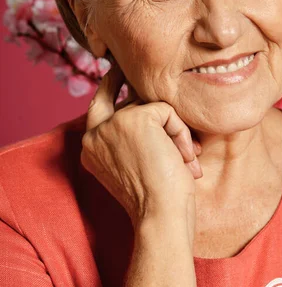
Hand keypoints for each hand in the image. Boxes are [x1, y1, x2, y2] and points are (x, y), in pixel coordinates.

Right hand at [80, 61, 201, 246]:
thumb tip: (150, 105)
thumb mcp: (136, 164)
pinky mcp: (136, 118)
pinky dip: (181, 133)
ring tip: (184, 160)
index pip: (98, 107)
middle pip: (121, 96)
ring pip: (153, 107)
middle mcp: (96, 133)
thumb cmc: (157, 198)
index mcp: (92, 148)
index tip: (115, 71)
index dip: (109, 86)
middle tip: (134, 70)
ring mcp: (114, 123)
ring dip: (174, 132)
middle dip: (134, 85)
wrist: (161, 216)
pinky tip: (183, 157)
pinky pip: (168, 111)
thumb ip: (133, 136)